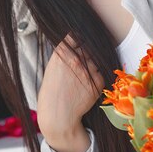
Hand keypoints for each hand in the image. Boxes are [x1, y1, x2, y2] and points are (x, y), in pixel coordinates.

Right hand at [36, 34, 104, 151]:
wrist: (57, 115)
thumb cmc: (52, 92)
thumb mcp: (52, 68)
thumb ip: (64, 55)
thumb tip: (76, 44)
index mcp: (61, 53)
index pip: (75, 35)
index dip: (79, 37)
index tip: (80, 39)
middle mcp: (76, 59)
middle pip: (88, 46)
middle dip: (88, 50)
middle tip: (84, 60)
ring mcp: (88, 69)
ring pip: (96, 59)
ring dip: (93, 64)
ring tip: (83, 76)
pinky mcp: (98, 81)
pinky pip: (101, 73)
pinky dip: (96, 77)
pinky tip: (86, 86)